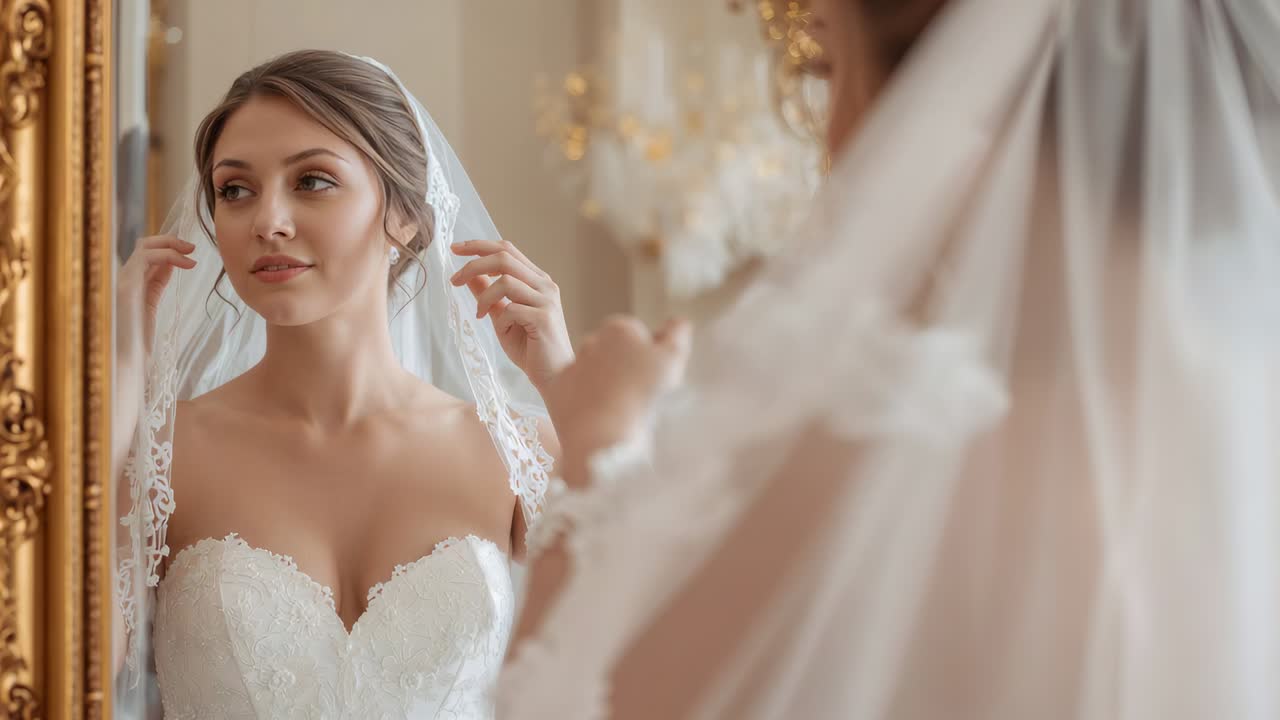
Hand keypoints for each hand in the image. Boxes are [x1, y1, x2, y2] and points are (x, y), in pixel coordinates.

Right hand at [113, 235, 196, 480]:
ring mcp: (122, 287)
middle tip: (193, 247)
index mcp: (134, 299)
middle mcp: (125, 289)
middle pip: (142, 251)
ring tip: (192, 251)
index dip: (168, 257)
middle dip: (168, 243)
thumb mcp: (152, 331)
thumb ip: (156, 309)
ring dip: (170, 244)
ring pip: (143, 249)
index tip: (190, 259)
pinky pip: (145, 260)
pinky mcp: (125, 289)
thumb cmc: (137, 363)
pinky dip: (167, 255)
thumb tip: (166, 298)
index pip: (148, 266)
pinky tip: (186, 263)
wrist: (122, 376)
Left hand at [451, 240, 573, 390]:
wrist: (553, 376)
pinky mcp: (544, 318)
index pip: (507, 250)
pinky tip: (503, 331)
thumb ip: (488, 294)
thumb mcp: (502, 316)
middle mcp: (545, 285)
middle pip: (504, 258)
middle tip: (454, 280)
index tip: (455, 249)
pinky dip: (500, 319)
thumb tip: (469, 275)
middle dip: (473, 265)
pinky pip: (511, 309)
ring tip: (480, 314)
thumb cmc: (530, 348)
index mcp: (537, 280)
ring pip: (505, 281)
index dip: (479, 246)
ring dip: (484, 297)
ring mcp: (546, 300)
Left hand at [542, 315, 691, 475]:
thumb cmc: (641, 396)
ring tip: (619, 408)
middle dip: (624, 366)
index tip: (654, 376)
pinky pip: (574, 391)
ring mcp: (572, 365)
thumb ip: (677, 333)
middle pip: (614, 351)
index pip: (637, 335)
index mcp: (619, 329)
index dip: (649, 355)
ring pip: (594, 371)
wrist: (602, 438)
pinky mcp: (557, 390)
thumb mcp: (673, 359)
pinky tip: (598, 415)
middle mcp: (591, 341)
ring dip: (605, 383)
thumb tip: (678, 321)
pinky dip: (584, 400)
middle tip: (638, 393)